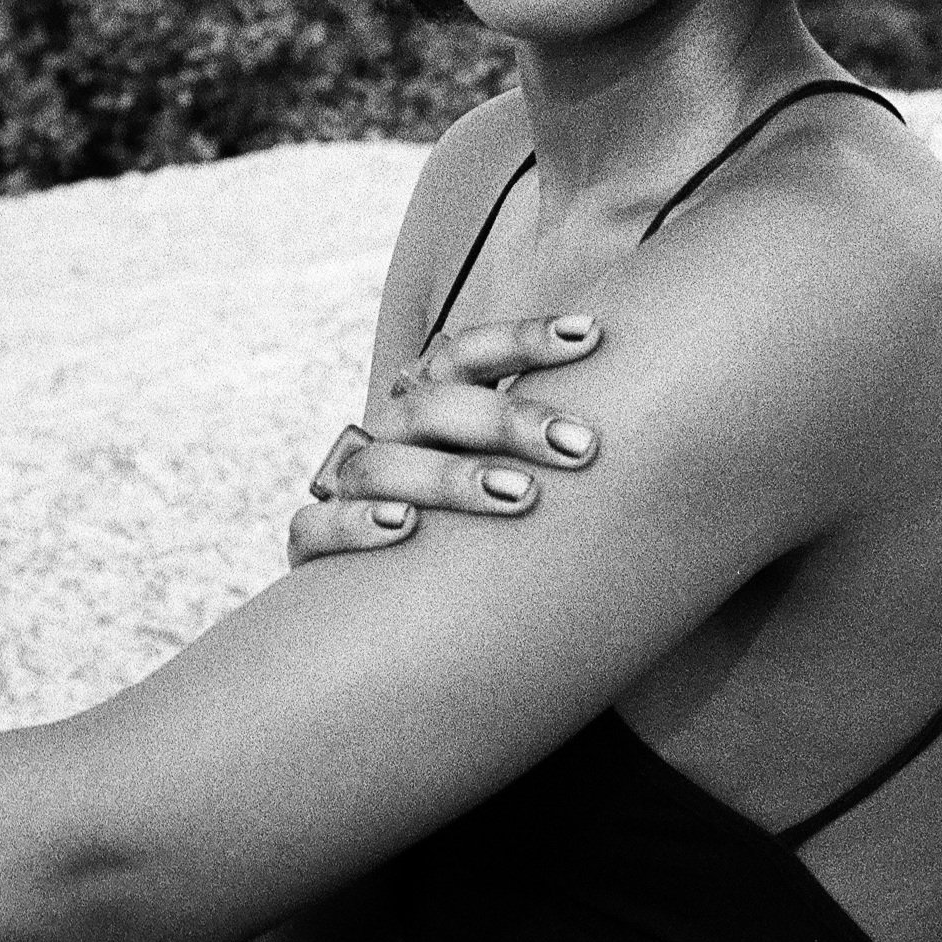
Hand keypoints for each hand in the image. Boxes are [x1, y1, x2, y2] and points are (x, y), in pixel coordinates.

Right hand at [287, 315, 603, 565]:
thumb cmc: (463, 529)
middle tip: (581, 445)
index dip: (524, 338)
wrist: (372, 607)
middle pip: (435, 406)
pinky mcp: (309, 546)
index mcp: (425, 406)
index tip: (592, 334)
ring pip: (383, 464)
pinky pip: (315, 526)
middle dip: (512, 420)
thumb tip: (632, 411)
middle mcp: (383, 437)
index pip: (466, 353)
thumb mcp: (494, 471)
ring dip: (451, 476)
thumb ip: (538, 445)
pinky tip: (404, 528)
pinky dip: (356, 524)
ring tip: (519, 495)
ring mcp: (343, 488)